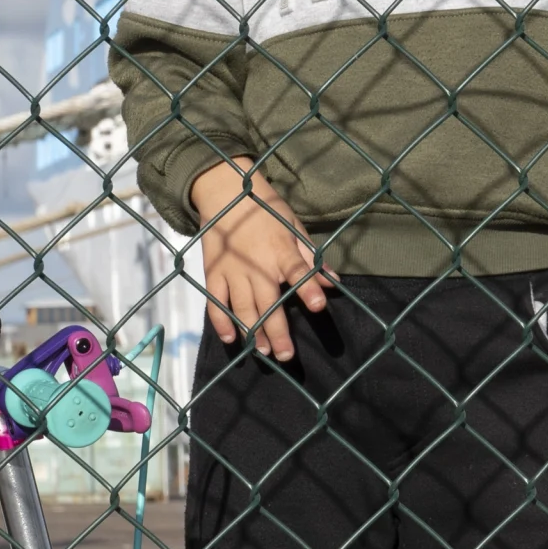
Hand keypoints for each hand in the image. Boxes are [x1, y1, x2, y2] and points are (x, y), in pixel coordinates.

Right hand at [194, 158, 332, 362]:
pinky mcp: (213, 273)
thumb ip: (311, 256)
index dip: (308, 288)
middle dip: (277, 330)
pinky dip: (222, 322)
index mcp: (280, 249)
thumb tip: (334, 281)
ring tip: (263, 352)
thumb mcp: (293, 225)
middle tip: (285, 355)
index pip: (298, 270)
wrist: (225, 193)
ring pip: (242, 308)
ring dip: (253, 332)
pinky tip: (231, 339)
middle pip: (268, 302)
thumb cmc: (266, 210)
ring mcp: (232, 270)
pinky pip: (215, 302)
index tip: (318, 305)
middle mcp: (256, 264)